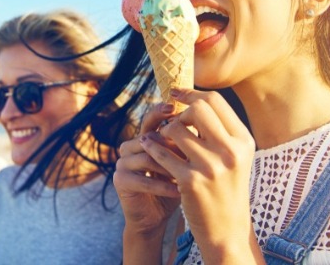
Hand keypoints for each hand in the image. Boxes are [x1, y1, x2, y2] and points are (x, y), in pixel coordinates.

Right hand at [113, 103, 182, 234]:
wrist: (156, 218)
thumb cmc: (175, 186)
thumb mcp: (185, 163)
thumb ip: (191, 143)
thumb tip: (210, 121)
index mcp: (145, 138)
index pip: (152, 119)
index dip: (163, 112)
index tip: (180, 111)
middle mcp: (131, 146)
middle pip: (150, 137)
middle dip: (173, 146)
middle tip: (193, 154)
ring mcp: (122, 162)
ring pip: (146, 157)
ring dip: (169, 167)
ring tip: (188, 175)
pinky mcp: (119, 180)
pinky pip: (142, 180)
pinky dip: (162, 186)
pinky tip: (179, 191)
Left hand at [149, 88, 256, 260]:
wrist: (226, 230)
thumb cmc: (227, 189)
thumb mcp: (235, 157)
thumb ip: (220, 131)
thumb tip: (194, 100)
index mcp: (243, 141)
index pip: (215, 101)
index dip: (191, 93)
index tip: (175, 93)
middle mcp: (230, 151)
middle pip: (198, 108)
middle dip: (180, 111)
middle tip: (172, 121)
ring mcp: (211, 167)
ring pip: (175, 128)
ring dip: (163, 130)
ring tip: (160, 137)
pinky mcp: (190, 181)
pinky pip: (162, 152)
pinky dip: (152, 146)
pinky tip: (147, 146)